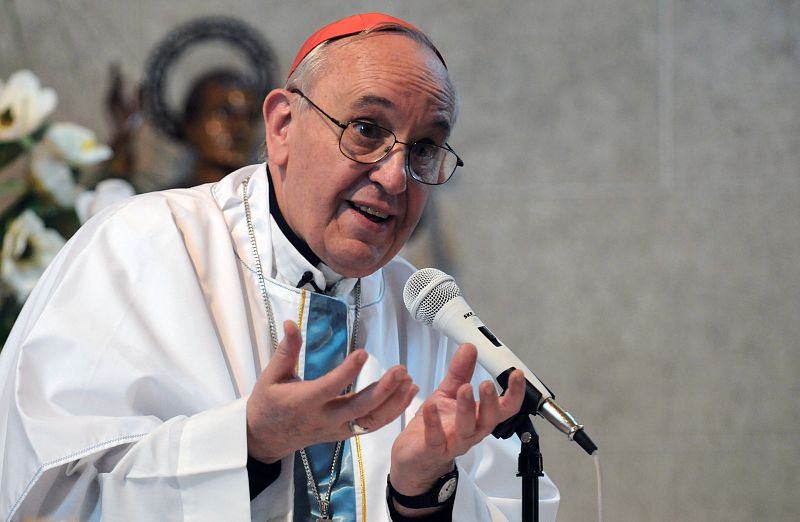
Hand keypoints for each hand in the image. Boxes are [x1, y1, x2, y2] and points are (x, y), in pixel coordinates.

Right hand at [247, 321, 417, 462]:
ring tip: (410, 382)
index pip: (331, 386)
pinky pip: (371, 427)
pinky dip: (391, 413)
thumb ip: (285, 350)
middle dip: (383, 390)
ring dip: (394, 403)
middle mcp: (324, 418)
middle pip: (359, 408)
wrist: (264, 440)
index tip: (363, 352)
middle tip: (400, 370)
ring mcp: (336, 429)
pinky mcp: (344, 435)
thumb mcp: (270, 376)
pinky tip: (406, 396)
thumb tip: (292, 322)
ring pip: (371, 421)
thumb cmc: (267, 404)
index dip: (348, 371)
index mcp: (304, 401)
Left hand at [389, 344, 524, 495]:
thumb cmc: (436, 427)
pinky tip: (431, 407)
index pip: (504, 408)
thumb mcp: (447, 394)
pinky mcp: (433, 450)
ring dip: (467, 409)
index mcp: (478, 417)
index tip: (517, 374)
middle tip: (487, 384)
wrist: (415, 457)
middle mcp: (471, 432)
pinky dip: (434, 423)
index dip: (514, 393)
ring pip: (467, 430)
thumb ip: (459, 372)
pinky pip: (436, 439)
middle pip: (489, 420)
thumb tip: (469, 348)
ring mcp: (453, 443)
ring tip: (465, 389)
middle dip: (490, 402)